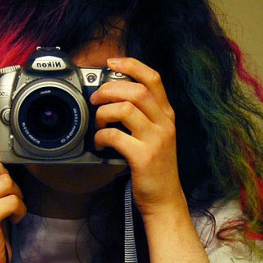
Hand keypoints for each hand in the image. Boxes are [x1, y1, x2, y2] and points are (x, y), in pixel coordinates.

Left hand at [90, 57, 186, 218]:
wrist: (165, 200)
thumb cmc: (155, 168)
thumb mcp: (157, 136)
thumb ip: (143, 116)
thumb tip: (113, 97)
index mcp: (167, 115)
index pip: (153, 78)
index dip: (131, 65)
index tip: (112, 63)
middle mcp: (165, 123)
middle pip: (136, 90)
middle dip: (109, 89)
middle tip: (95, 99)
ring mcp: (156, 139)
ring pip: (125, 109)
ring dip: (103, 113)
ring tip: (98, 124)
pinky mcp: (144, 157)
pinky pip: (115, 136)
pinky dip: (101, 137)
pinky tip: (100, 144)